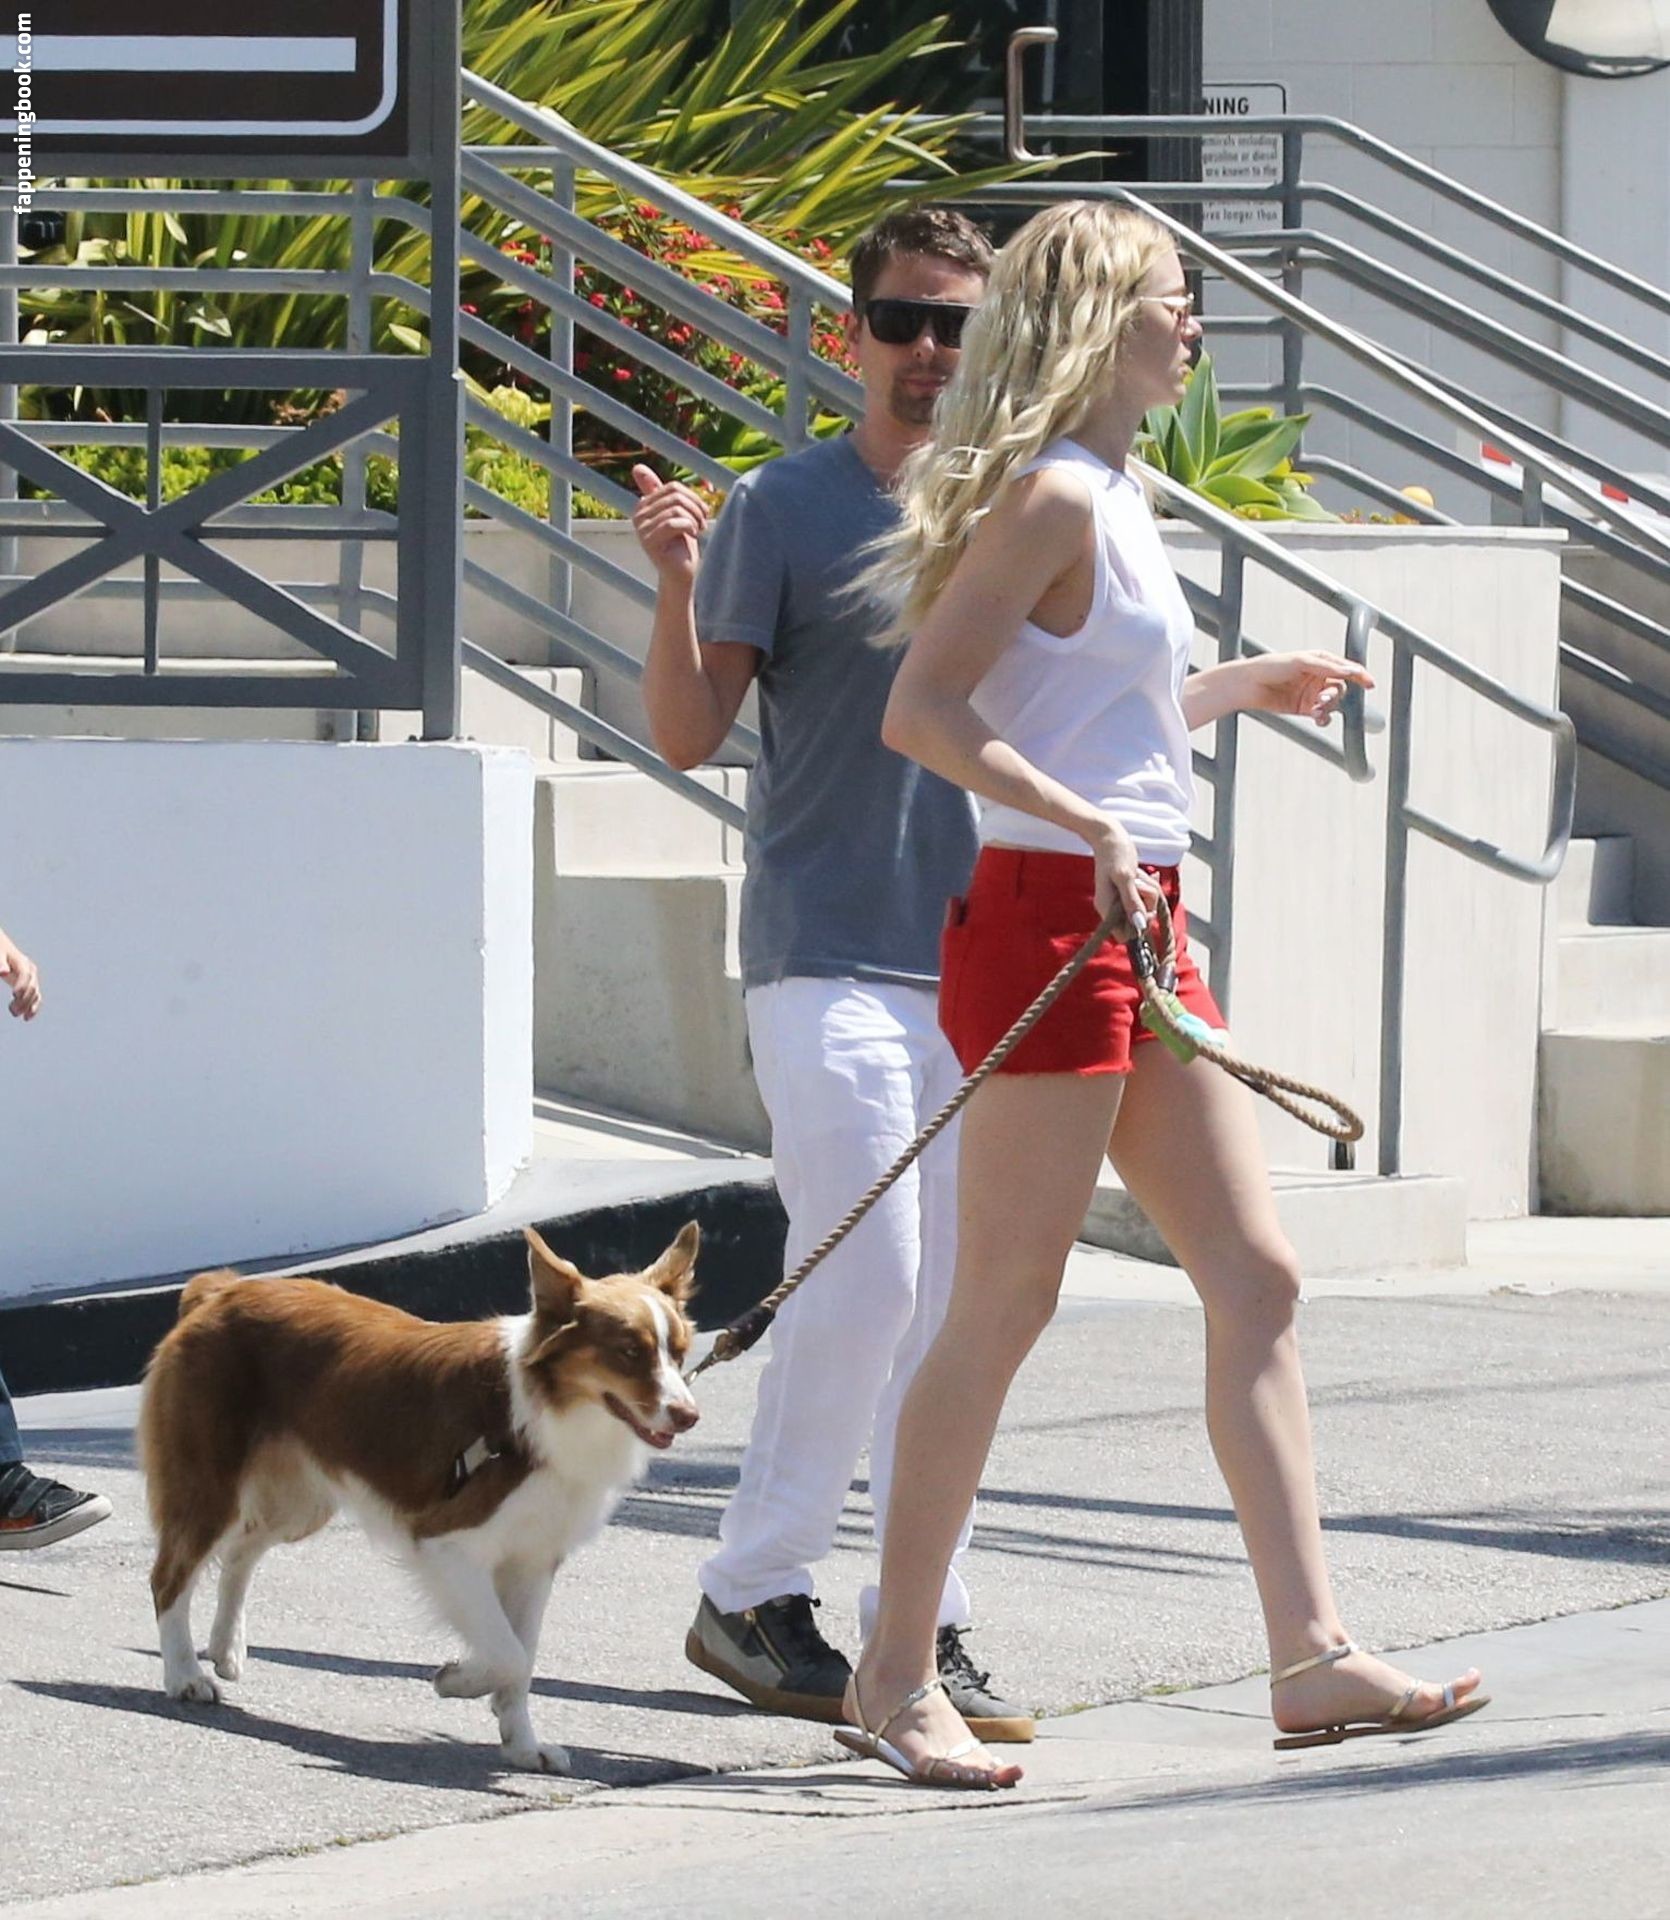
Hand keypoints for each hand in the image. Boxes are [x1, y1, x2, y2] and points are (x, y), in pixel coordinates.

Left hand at [1, 932, 40, 1020]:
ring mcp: (31, 978)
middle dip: (24, 999)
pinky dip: (32, 1007)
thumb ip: (0, 963)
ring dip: (26, 1005)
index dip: (22, 985)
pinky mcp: (29, 985)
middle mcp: (30, 970)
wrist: (2, 948)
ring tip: (14, 1013)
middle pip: (32, 986)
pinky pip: (35, 997)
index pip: (26, 975)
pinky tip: (27, 1017)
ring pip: (34, 994)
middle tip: (12, 1011)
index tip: (14, 995)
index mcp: (22, 962)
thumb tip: (3, 972)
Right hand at [631, 464, 707, 581]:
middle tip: (703, 523)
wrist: (682, 573)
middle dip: (695, 508)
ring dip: (694, 519)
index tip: (702, 513)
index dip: (693, 498)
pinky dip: (689, 527)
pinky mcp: (649, 542)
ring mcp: (641, 529)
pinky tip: (693, 535)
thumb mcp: (675, 514)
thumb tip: (636, 467)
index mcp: (643, 505)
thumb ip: (663, 493)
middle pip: (674, 496)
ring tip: (699, 529)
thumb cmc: (682, 544)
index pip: (673, 487)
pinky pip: (674, 523)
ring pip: (676, 509)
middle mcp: (638, 515)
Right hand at [1087, 823, 1161, 936]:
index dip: (1138, 925)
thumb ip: (1132, 901)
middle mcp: (1111, 908)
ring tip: (1139, 875)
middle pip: (1137, 921)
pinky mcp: (1126, 893)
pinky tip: (1141, 874)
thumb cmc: (1115, 853)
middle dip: (1147, 904)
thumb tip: (1139, 925)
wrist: (1108, 837)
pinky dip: (1147, 887)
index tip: (1144, 907)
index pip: (1123, 935)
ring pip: (1143, 908)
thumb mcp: (1126, 877)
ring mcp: (1118, 901)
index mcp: (1106, 908)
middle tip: (1142, 884)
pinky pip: (1143, 897)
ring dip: (1148, 891)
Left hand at [1244, 650, 1373, 727]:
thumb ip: (1327, 667)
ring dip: (1328, 706)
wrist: (1248, 684)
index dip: (1360, 675)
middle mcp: (1319, 676)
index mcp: (1320, 660)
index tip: (1370, 684)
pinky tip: (1317, 717)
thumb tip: (1351, 671)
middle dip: (1335, 694)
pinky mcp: (1304, 708)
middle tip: (1322, 698)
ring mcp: (1312, 693)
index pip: (1346, 668)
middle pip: (1341, 688)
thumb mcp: (1301, 662)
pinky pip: (1322, 715)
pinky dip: (1323, 717)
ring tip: (1315, 707)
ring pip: (1332, 703)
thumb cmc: (1272, 666)